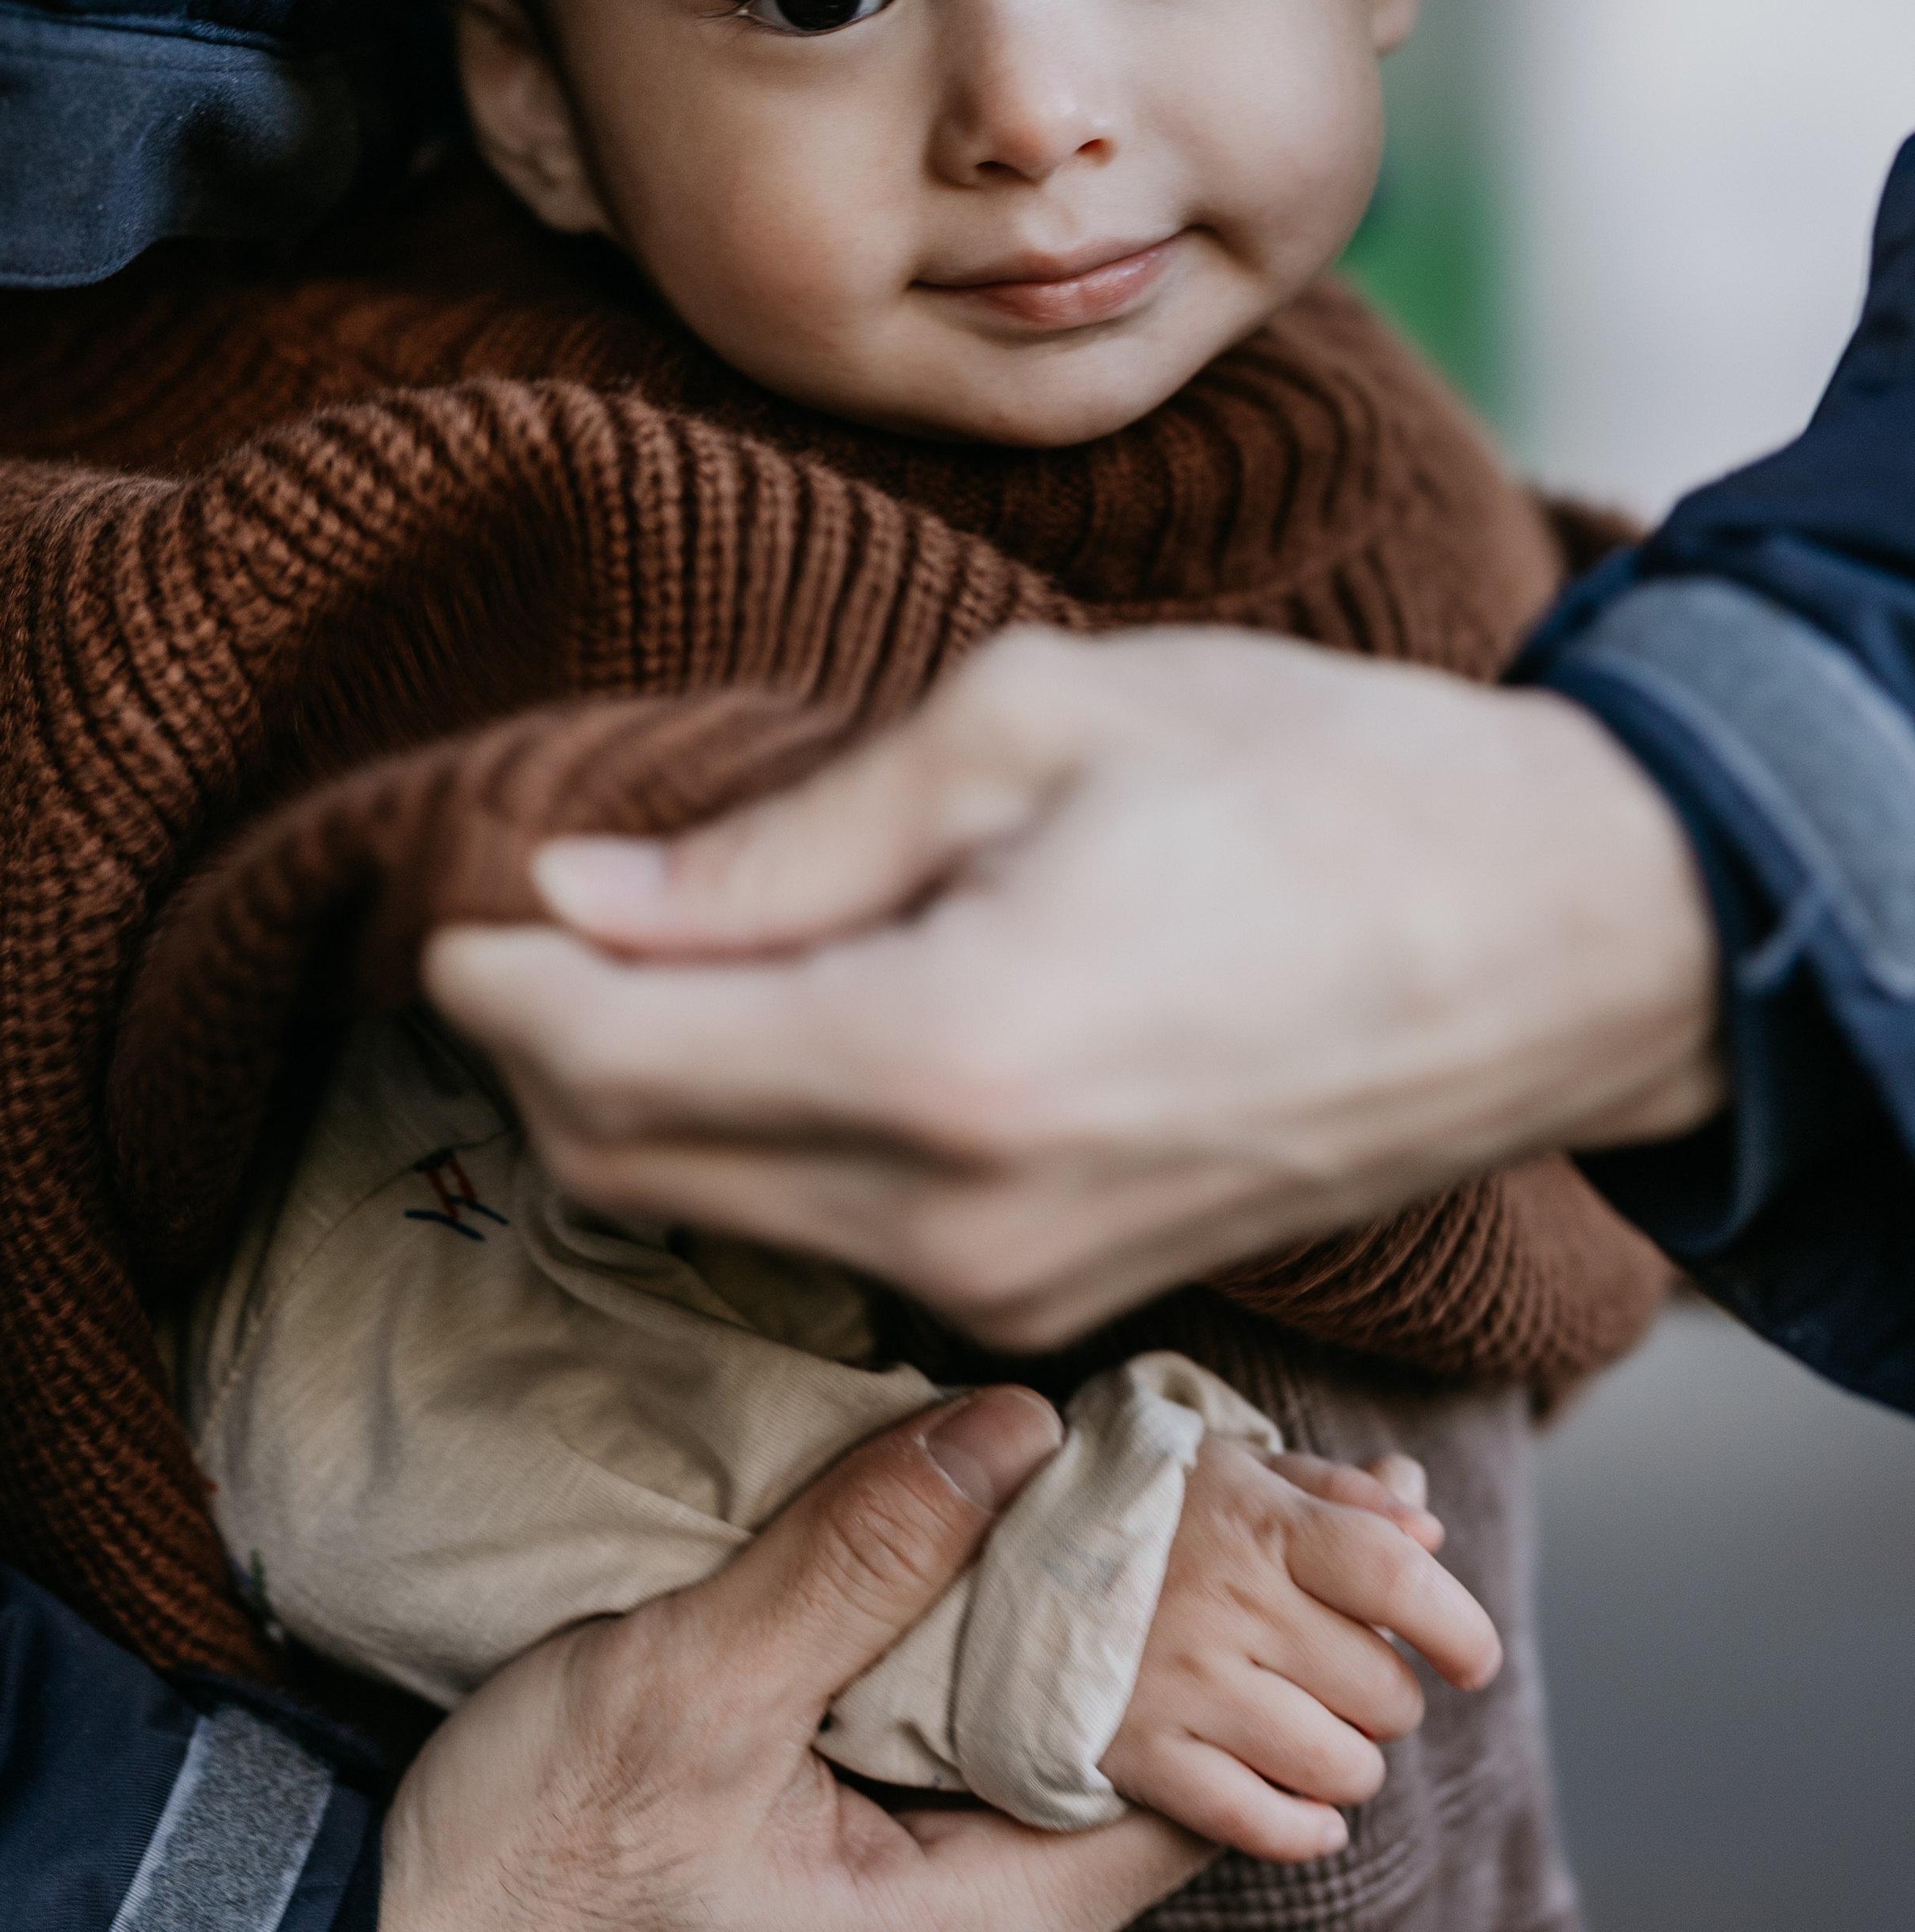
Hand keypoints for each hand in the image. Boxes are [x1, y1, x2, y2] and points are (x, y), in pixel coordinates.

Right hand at [379, 1387, 1205, 1929]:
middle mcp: (973, 1913)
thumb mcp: (692, 1695)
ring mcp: (918, 1876)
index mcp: (975, 1923)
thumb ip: (853, 1567)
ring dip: (1045, 1597)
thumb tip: (1015, 1430)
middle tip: (1128, 1452)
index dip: (1199, 1636)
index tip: (1183, 1496)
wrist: (401, 1928)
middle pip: (1126, 1746)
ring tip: (1049, 1465)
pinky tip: (956, 1527)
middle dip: (1132, 1598)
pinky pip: (966, 1718)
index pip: (1180, 1789)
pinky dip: (974, 1621)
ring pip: (1043, 1720)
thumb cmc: (537, 1865)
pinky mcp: (861, 1828)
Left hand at [426, 625, 1724, 1347]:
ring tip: (647, 960)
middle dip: (538, 1057)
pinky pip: (839, 1240)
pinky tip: (785, 1028)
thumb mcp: (1035, 722)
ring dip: (641, 1104)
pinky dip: (759, 1146)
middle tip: (531, 920)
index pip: (608, 1068)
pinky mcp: (1069, 1295)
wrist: (1560, 936)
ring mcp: (1018, 1287)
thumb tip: (589, 897)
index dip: (496, 984)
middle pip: (633, 1172)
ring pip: (724, 1221)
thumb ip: (789, 841)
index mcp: (945, 1059)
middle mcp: (960, 1221)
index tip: (456, 897)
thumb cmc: (1315, 781)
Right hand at [1100, 1440, 1500, 1861]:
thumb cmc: (1141, 1505)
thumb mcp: (1237, 1468)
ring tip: (1315, 1727)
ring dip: (1349, 1762)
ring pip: (1338, 1766)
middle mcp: (1230, 1604)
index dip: (1459, 1625)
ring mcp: (1186, 1685)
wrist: (998, 1549)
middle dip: (1388, 1694)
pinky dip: (1301, 1829)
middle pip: (1382, 1689)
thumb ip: (1338, 1492)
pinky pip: (1257, 1822)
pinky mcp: (1143, 1754)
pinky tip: (1309, 1812)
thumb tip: (1429, 1525)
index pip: (1398, 1579)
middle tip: (1347, 1674)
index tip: (1470, 1656)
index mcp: (1261, 1522)